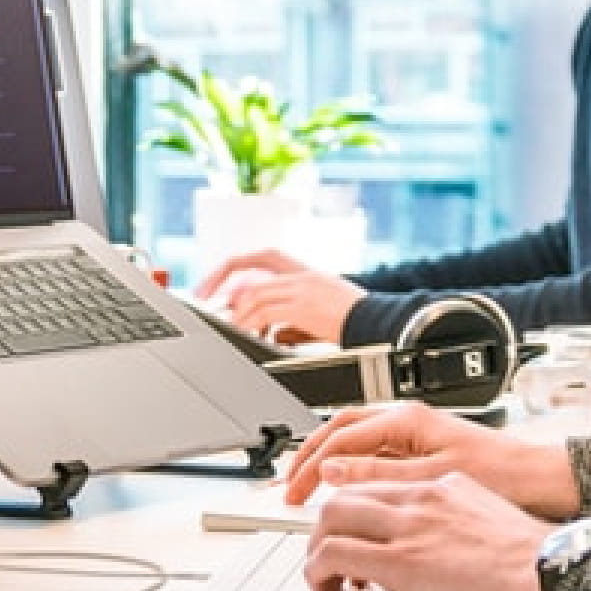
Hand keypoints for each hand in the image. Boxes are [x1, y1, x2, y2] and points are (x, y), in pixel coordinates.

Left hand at [196, 249, 363, 342]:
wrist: (383, 324)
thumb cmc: (358, 324)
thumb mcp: (322, 317)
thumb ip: (293, 321)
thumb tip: (271, 333)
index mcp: (307, 273)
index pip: (265, 256)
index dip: (238, 265)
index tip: (218, 283)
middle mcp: (303, 275)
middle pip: (252, 271)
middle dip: (223, 283)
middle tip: (206, 302)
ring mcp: (304, 288)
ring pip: (255, 294)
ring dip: (237, 312)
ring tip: (229, 328)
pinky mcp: (305, 306)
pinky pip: (267, 313)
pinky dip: (251, 324)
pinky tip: (248, 335)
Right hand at [285, 400, 580, 520]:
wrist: (538, 477)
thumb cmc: (499, 472)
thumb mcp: (432, 478)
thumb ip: (379, 473)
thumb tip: (334, 471)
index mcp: (407, 418)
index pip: (341, 437)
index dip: (310, 466)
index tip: (292, 492)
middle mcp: (408, 419)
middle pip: (342, 428)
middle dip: (310, 455)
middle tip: (289, 487)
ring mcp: (415, 432)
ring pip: (356, 438)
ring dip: (328, 459)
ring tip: (308, 486)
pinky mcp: (422, 448)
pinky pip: (374, 451)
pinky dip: (351, 466)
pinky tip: (346, 488)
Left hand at [305, 471, 551, 590]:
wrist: (544, 571)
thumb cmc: (528, 556)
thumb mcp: (486, 514)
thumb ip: (453, 513)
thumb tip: (439, 535)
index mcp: (442, 485)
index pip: (378, 481)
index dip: (353, 504)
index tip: (346, 526)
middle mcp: (420, 497)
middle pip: (347, 491)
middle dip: (324, 523)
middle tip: (324, 549)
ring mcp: (408, 526)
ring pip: (331, 516)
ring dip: (316, 546)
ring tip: (322, 574)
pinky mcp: (399, 560)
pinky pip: (335, 553)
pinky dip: (318, 569)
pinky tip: (326, 586)